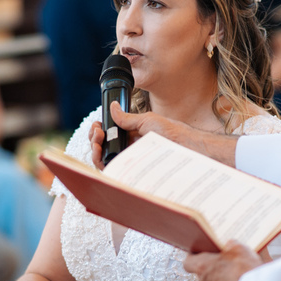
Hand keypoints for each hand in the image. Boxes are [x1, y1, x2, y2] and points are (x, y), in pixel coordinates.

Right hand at [92, 101, 238, 169]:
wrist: (186, 146)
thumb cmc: (173, 133)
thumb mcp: (147, 121)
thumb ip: (127, 118)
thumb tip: (111, 107)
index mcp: (132, 138)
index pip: (109, 137)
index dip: (99, 131)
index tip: (97, 125)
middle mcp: (130, 151)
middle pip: (103, 149)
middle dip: (94, 138)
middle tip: (97, 131)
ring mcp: (130, 163)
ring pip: (103, 160)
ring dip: (94, 148)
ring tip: (98, 138)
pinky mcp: (132, 173)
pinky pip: (111, 171)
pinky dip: (100, 161)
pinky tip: (100, 150)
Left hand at [184, 241, 260, 280]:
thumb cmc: (245, 269)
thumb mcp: (239, 247)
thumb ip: (231, 245)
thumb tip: (231, 244)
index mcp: (203, 267)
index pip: (188, 262)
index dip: (194, 256)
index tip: (200, 252)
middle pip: (205, 274)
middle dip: (214, 267)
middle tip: (226, 260)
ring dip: (225, 280)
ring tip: (239, 272)